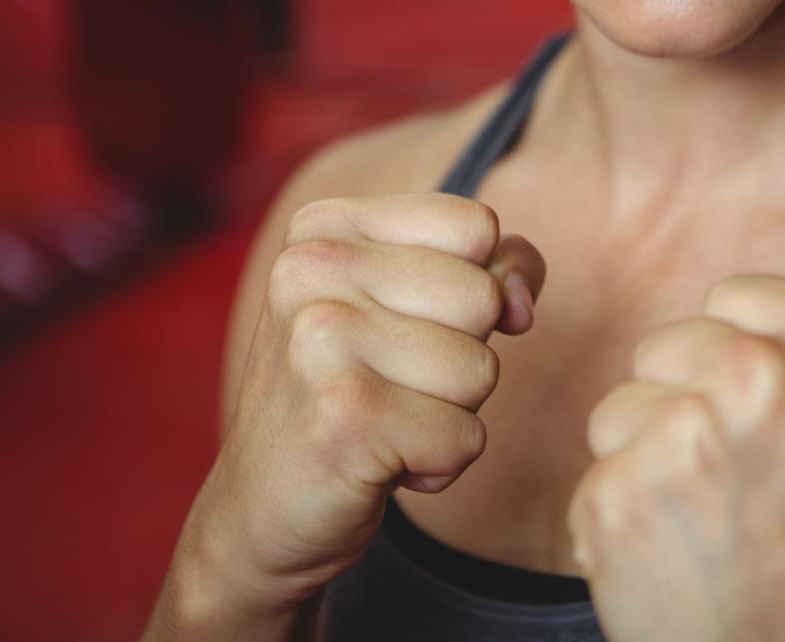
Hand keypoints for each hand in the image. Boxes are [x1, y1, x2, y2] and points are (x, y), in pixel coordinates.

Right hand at [146, 193, 544, 637]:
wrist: (264, 507)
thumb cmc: (353, 396)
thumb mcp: (413, 310)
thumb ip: (493, 272)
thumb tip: (520, 305)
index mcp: (325, 228)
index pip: (476, 225)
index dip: (479, 286)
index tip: (419, 326)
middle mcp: (312, 269)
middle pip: (484, 297)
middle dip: (463, 357)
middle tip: (391, 385)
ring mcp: (321, 341)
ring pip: (482, 370)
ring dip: (451, 414)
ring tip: (384, 422)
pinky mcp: (344, 416)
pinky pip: (466, 437)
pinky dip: (440, 464)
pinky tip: (381, 462)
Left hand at [568, 275, 784, 640]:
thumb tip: (730, 313)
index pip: (734, 297)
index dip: (731, 358)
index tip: (751, 412)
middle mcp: (758, 376)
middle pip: (664, 347)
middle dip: (680, 402)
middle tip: (729, 482)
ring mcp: (682, 433)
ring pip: (618, 410)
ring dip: (643, 462)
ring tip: (702, 525)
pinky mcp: (617, 494)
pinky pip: (595, 478)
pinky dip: (619, 523)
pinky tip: (671, 559)